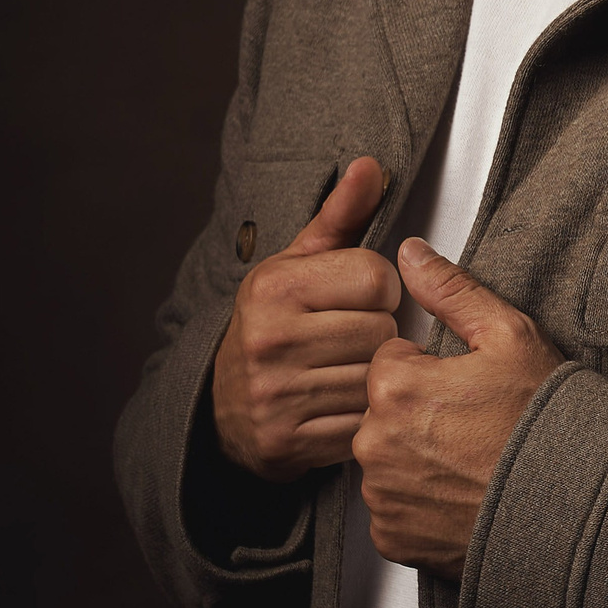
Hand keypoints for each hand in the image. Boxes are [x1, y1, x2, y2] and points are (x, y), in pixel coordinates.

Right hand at [211, 157, 399, 482]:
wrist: (224, 403)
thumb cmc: (278, 320)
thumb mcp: (300, 262)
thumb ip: (342, 214)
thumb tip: (373, 164)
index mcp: (274, 287)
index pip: (379, 278)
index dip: (382, 289)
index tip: (361, 298)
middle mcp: (269, 339)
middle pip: (383, 331)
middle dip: (380, 333)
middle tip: (354, 337)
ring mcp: (276, 395)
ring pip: (377, 380)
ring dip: (376, 377)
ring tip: (349, 368)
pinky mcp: (287, 443)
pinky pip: (362, 426)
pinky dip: (362, 417)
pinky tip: (341, 403)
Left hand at [353, 239, 565, 577]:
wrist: (569, 509)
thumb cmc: (544, 422)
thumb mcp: (509, 336)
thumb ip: (451, 289)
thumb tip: (411, 253)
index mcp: (395, 386)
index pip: (391, 360)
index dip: (431, 369)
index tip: (466, 387)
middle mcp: (375, 443)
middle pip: (384, 410)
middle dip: (420, 413)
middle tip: (473, 425)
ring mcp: (381, 495)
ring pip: (387, 458)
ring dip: (416, 457)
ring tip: (471, 461)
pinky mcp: (391, 536)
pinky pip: (392, 507)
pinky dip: (418, 502)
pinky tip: (459, 495)